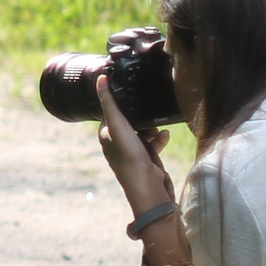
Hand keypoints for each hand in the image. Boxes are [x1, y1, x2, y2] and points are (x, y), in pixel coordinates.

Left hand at [95, 76, 175, 212]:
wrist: (148, 186)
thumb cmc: (129, 157)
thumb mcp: (118, 124)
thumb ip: (110, 103)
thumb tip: (100, 79)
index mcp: (106, 136)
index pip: (111, 113)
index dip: (121, 105)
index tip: (131, 99)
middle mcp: (117, 144)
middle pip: (129, 121)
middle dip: (140, 117)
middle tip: (147, 116)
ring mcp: (132, 152)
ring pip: (142, 131)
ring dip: (151, 127)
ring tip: (156, 130)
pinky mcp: (147, 158)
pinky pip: (153, 142)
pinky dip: (159, 138)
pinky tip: (164, 136)